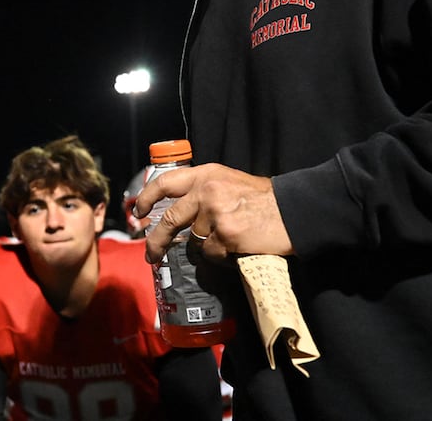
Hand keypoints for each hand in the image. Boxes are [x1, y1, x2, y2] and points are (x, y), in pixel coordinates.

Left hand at [133, 163, 292, 261]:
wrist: (292, 210)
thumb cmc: (262, 199)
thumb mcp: (229, 181)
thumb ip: (203, 191)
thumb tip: (179, 213)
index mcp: (205, 174)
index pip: (165, 183)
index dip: (147, 197)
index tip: (138, 211)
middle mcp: (206, 191)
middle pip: (169, 219)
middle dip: (156, 240)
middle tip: (151, 254)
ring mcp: (215, 214)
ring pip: (194, 240)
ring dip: (205, 246)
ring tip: (227, 240)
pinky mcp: (225, 236)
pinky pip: (211, 253)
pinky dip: (219, 256)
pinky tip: (235, 247)